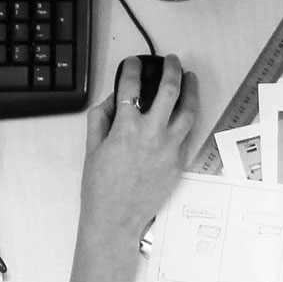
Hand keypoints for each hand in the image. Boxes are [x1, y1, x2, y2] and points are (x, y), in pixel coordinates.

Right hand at [80, 54, 197, 240]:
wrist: (115, 219)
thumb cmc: (100, 188)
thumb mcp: (91, 149)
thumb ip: (100, 118)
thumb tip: (113, 100)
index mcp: (125, 128)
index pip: (131, 87)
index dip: (132, 68)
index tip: (133, 63)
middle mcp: (151, 134)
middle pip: (169, 90)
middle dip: (171, 69)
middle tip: (171, 61)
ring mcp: (169, 148)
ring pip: (188, 110)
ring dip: (191, 89)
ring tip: (190, 78)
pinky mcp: (179, 162)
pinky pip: (188, 134)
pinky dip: (189, 118)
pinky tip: (187, 110)